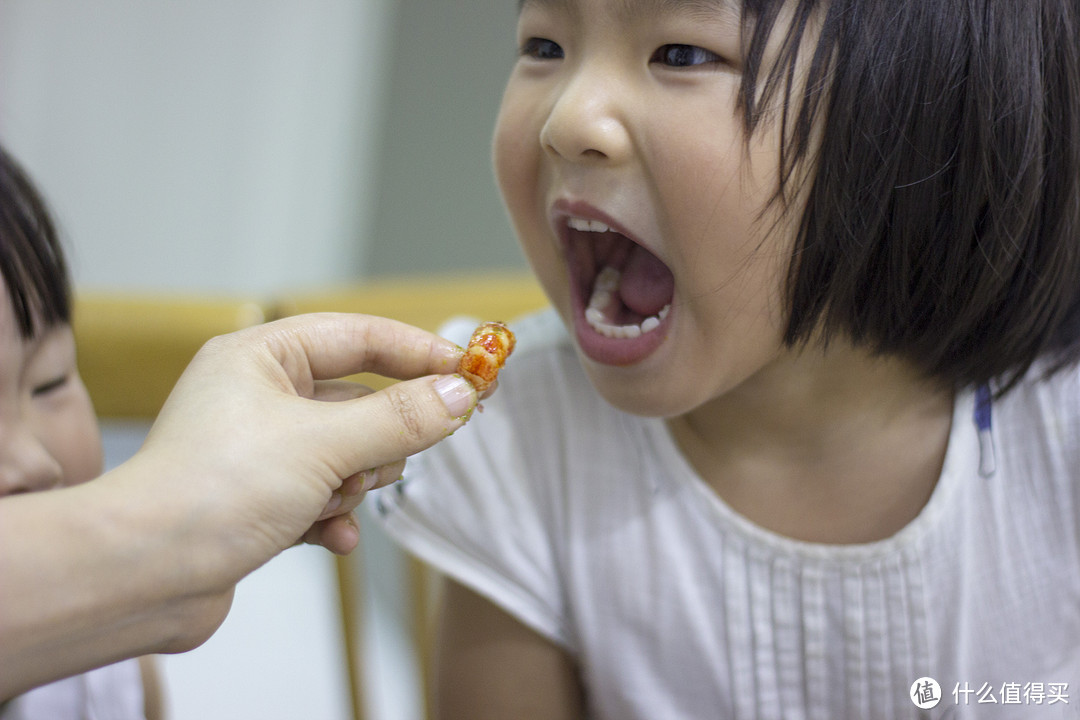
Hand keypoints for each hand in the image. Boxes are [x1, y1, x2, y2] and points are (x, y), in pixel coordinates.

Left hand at [132, 312, 476, 588]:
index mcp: (260, 356)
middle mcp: (257, 394)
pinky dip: (333, 515)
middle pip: (359, 400)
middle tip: (380, 462)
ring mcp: (258, 448)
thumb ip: (400, 417)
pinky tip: (331, 537)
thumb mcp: (324, 445)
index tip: (472, 373)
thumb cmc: (215, 488)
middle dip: (376, 439)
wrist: (141, 575)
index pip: (359, 336)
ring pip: (347, 452)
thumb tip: (460, 395)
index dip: (419, 352)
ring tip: (329, 502)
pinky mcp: (259, 497)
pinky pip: (323, 494)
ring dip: (351, 482)